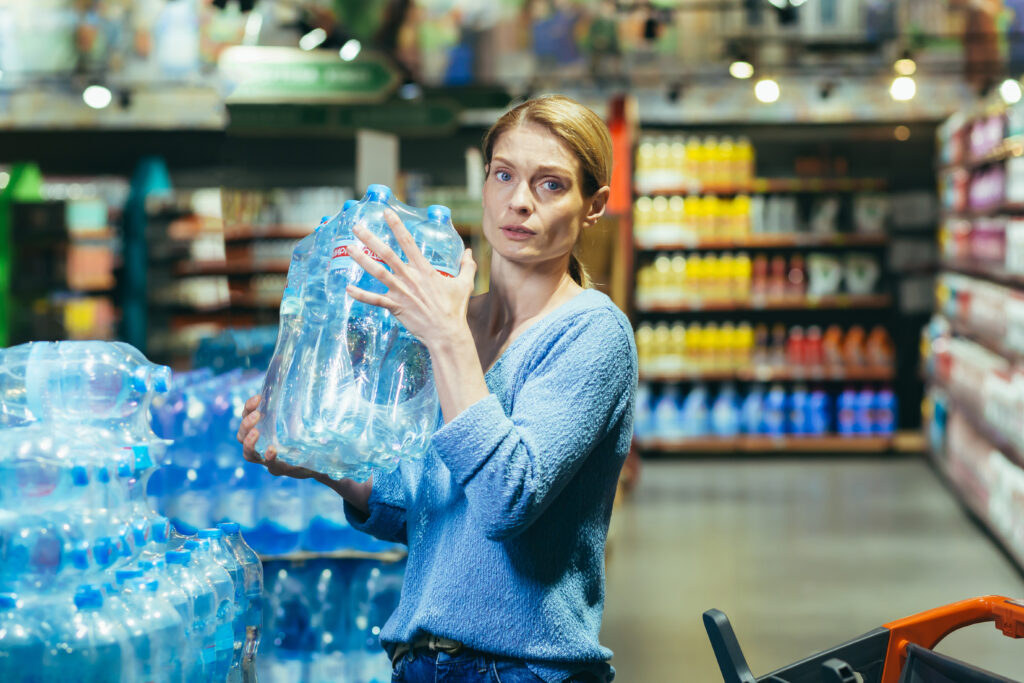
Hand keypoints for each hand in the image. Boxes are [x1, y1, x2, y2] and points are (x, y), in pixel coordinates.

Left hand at [237, 395, 373, 512]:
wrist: (313, 453)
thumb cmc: (326, 459)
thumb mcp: (334, 462)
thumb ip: (342, 463)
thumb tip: (366, 461)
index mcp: (287, 467)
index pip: (273, 466)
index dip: (270, 458)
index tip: (274, 448)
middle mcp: (270, 458)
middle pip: (249, 454)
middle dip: (250, 440)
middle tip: (258, 425)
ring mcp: (262, 444)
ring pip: (242, 439)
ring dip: (245, 424)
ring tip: (257, 409)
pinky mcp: (260, 429)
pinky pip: (247, 422)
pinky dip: (248, 411)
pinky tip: (259, 398)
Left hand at [347, 210, 476, 348]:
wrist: (446, 333)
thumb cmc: (455, 309)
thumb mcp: (465, 284)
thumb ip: (467, 266)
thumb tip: (469, 252)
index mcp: (425, 269)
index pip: (408, 242)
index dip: (396, 225)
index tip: (386, 212)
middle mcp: (410, 277)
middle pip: (387, 253)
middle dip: (370, 239)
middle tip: (356, 227)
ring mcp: (401, 292)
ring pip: (377, 272)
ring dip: (361, 260)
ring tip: (349, 248)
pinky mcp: (395, 307)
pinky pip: (374, 299)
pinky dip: (361, 294)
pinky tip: (348, 288)